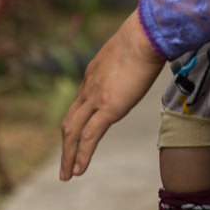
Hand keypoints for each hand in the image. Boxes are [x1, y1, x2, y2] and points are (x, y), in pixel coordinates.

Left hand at [59, 12, 165, 178]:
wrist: (144, 34)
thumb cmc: (144, 38)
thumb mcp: (129, 51)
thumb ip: (128, 61)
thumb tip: (142, 60)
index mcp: (92, 75)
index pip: (79, 103)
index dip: (76, 122)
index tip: (76, 135)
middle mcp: (88, 88)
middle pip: (70, 121)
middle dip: (66, 144)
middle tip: (65, 162)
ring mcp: (95, 98)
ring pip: (73, 132)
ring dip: (68, 155)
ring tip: (67, 175)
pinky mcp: (107, 108)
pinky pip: (89, 137)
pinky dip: (81, 155)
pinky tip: (78, 170)